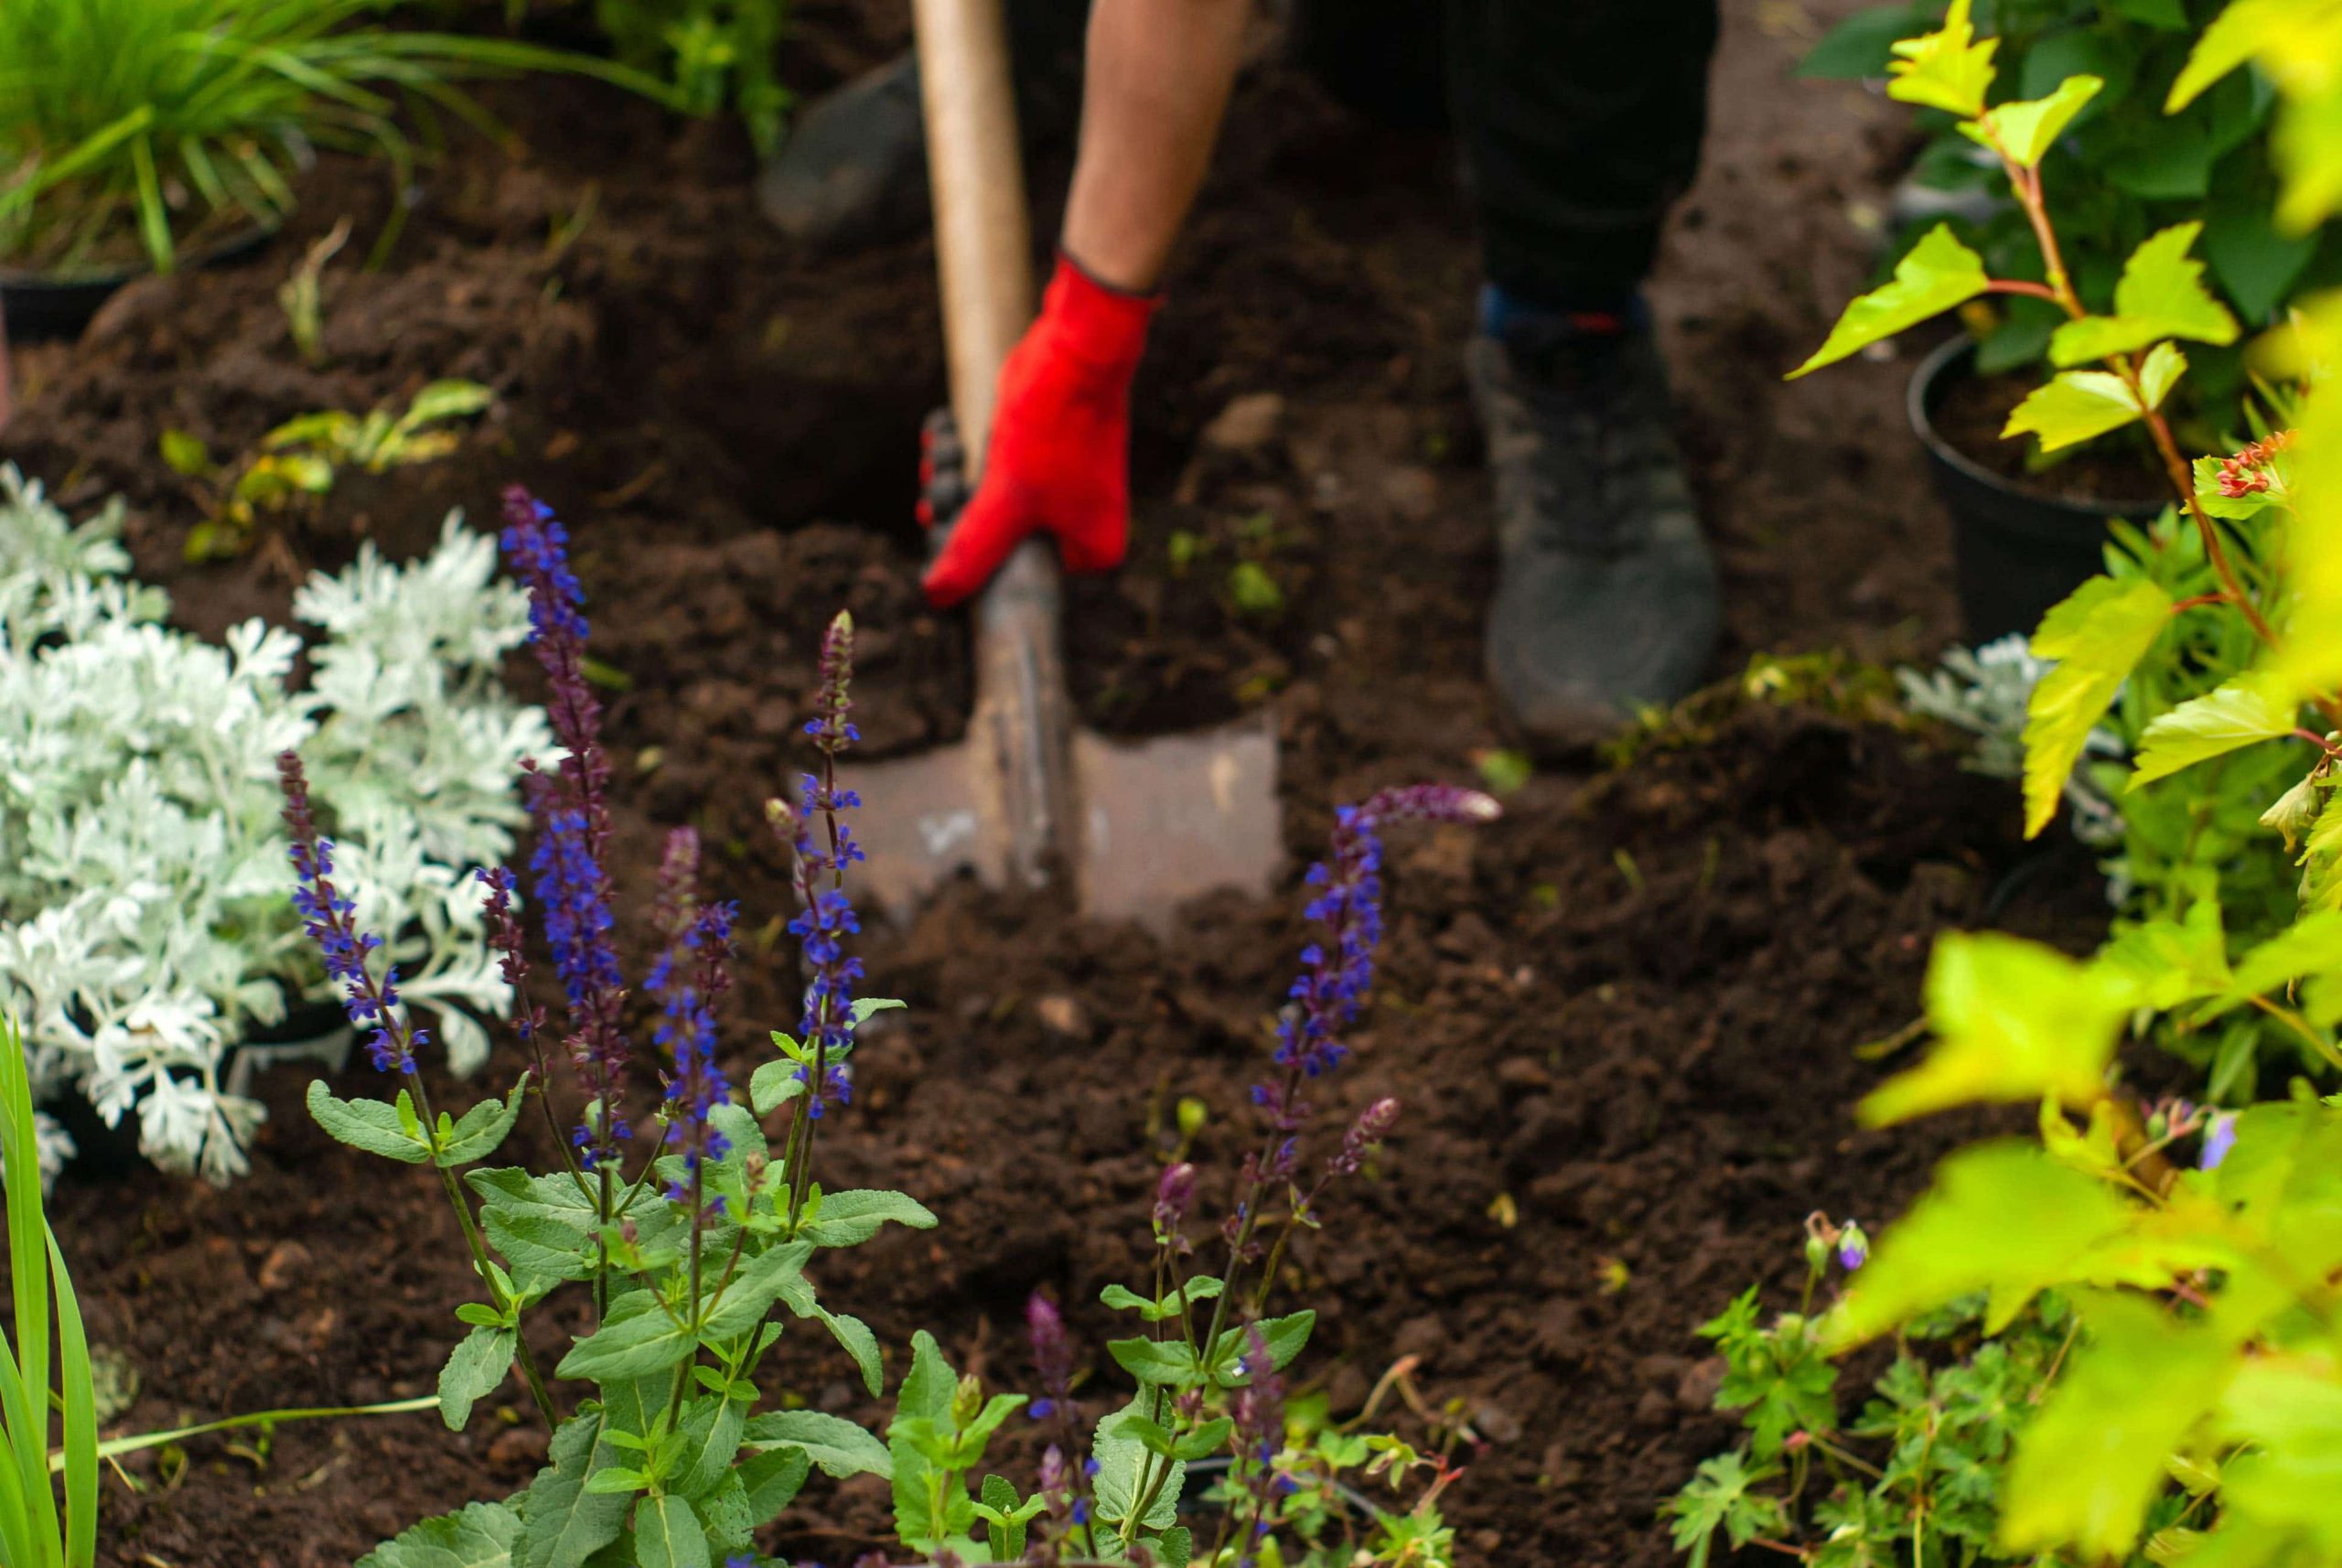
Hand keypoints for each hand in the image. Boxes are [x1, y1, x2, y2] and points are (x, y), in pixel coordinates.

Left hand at [921, 255, 1157, 607]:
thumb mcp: (1005, 501)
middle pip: (996, 547)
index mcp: (1090, 553)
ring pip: (987, 507)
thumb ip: (973, 554)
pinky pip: (991, 475)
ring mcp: (1061, 494)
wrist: (1077, 349)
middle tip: (940, 486)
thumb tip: (937, 597)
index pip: (1013, 585)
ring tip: (946, 448)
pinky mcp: (1040, 461)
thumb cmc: (1055, 427)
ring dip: (952, 477)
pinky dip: (963, 454)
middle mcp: (1081, 529)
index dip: (969, 564)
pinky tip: (943, 429)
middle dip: (955, 512)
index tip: (940, 533)